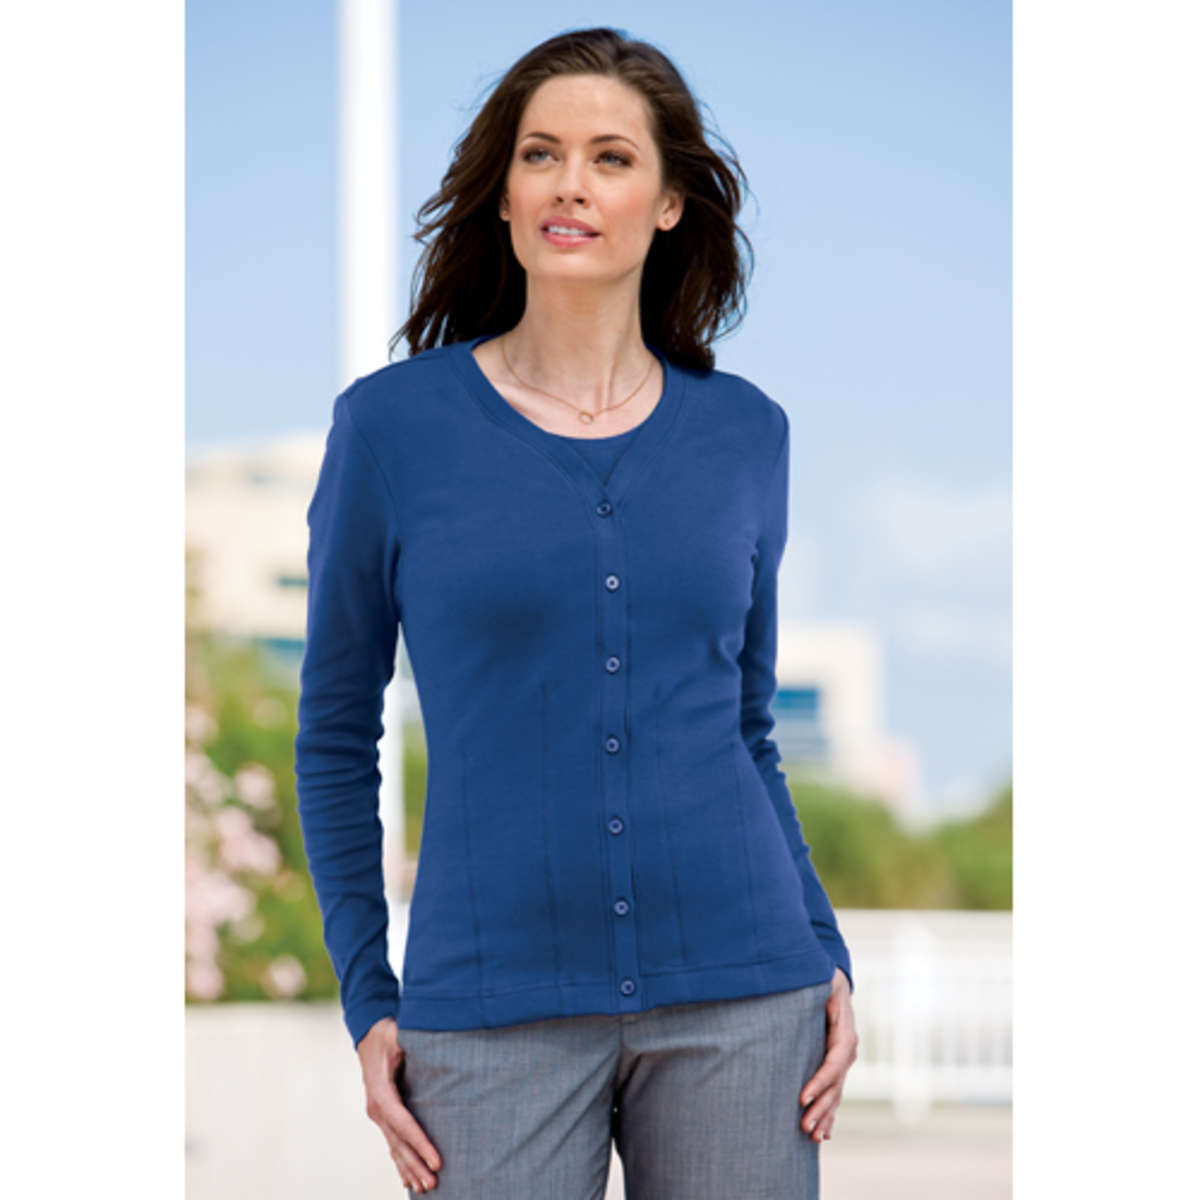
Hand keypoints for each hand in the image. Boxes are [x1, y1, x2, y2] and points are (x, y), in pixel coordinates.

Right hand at [357, 1016, 442, 1191]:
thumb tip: (423, 1041)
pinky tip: (408, 1179)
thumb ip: (406, 1039)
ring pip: (394, 1147)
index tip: (437, 1160)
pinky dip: (401, 1162)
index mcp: (381, 1091)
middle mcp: (376, 1107)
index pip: (402, 1122)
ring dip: (409, 1168)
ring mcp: (377, 1114)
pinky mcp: (382, 1115)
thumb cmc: (386, 1032)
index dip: (419, 1143)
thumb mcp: (396, 1032)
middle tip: (434, 1184)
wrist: (368, 1033)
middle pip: (398, 1142)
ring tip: (426, 1188)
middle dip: (416, 1164)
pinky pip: (392, 1143)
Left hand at [797, 967, 857, 1141]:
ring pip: (836, 1093)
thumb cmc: (823, 978)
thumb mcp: (824, 980)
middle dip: (821, 1108)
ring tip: (812, 1137)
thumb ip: (820, 988)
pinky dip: (830, 1114)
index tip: (801, 1097)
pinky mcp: (836, 1066)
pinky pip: (834, 1093)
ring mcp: (844, 1060)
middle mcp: (848, 1050)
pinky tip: (824, 1134)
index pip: (834, 1062)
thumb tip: (812, 990)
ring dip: (825, 1116)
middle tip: (803, 1127)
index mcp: (845, 1032)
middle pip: (836, 1084)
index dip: (820, 1081)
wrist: (834, 980)